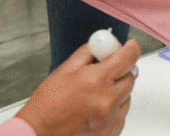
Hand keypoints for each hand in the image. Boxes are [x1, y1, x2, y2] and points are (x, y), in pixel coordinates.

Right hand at [16, 39, 139, 135]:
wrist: (39, 132)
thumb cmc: (48, 104)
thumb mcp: (66, 69)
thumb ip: (90, 52)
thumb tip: (106, 43)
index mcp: (97, 80)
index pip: (129, 58)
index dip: (131, 49)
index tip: (130, 46)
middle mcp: (108, 100)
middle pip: (131, 76)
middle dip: (121, 71)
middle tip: (104, 73)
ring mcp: (111, 118)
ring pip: (128, 95)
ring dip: (117, 90)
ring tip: (95, 94)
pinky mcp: (112, 130)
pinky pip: (122, 112)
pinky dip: (114, 107)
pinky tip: (96, 107)